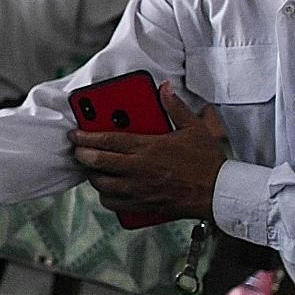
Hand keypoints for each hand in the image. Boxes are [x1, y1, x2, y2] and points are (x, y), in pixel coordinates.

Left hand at [69, 81, 226, 221]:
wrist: (219, 192)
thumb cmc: (207, 161)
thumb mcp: (194, 128)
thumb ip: (174, 107)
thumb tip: (164, 88)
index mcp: (149, 148)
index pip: (108, 140)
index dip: (87, 136)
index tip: (75, 134)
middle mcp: (139, 169)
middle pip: (98, 162)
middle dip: (82, 154)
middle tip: (77, 150)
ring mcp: (139, 190)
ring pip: (102, 184)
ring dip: (92, 175)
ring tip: (91, 167)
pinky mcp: (143, 206)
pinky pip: (113, 204)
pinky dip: (105, 196)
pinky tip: (107, 189)